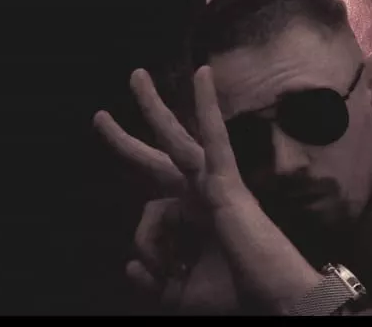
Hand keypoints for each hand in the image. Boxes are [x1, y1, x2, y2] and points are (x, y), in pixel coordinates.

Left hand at [95, 66, 319, 313]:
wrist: (272, 298)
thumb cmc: (233, 296)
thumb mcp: (178, 294)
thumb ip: (152, 280)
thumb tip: (129, 265)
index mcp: (193, 220)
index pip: (151, 213)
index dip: (146, 243)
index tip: (155, 271)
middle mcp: (201, 197)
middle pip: (158, 159)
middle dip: (128, 139)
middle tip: (99, 116)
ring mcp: (215, 186)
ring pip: (178, 139)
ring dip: (153, 108)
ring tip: (135, 76)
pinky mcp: (227, 183)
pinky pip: (216, 138)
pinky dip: (208, 107)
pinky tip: (202, 73)